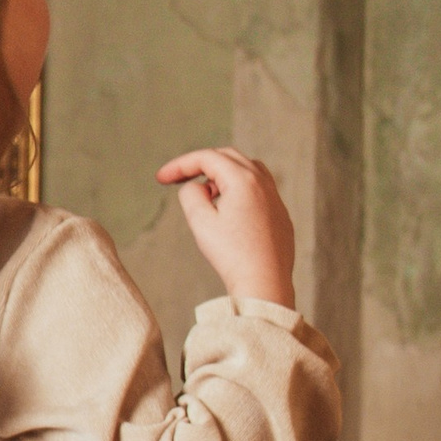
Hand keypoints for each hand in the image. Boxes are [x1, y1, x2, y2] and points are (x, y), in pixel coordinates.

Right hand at [157, 148, 297, 306]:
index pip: (206, 158)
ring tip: (205, 194)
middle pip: (227, 157)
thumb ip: (190, 194)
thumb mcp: (201, 221)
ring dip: (220, 174)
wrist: (265, 283)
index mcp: (243, 180)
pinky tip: (226, 210)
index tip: (161, 178)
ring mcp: (275, 198)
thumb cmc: (232, 254)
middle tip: (177, 178)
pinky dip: (237, 188)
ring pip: (246, 170)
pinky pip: (257, 189)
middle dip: (199, 164)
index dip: (179, 165)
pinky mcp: (279, 214)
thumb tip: (196, 186)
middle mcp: (263, 182)